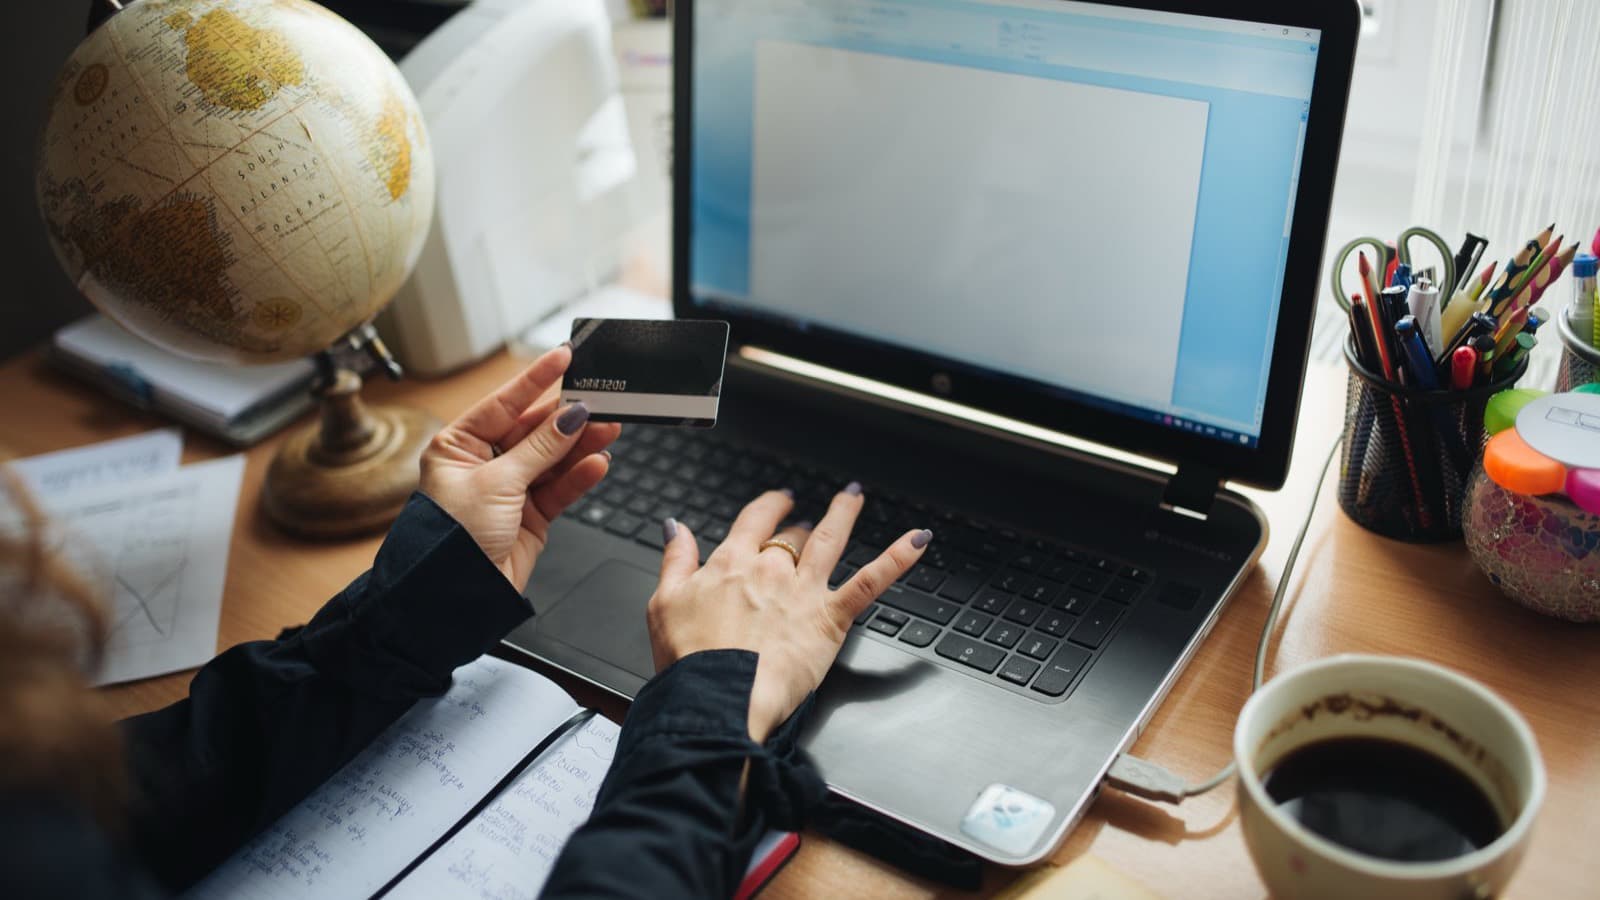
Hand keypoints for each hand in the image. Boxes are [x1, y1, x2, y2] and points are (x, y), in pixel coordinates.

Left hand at [421, 344, 620, 586]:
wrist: (455, 596)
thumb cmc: (451, 540)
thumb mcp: (497, 482)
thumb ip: (540, 449)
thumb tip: (569, 416)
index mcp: (458, 445)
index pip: (504, 402)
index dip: (536, 380)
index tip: (564, 356)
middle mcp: (483, 463)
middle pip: (534, 429)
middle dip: (568, 416)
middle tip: (600, 399)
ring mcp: (509, 489)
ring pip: (553, 457)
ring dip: (581, 444)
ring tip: (609, 428)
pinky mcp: (531, 515)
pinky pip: (560, 487)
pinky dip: (580, 476)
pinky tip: (597, 462)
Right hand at [648, 484, 931, 741]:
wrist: (717, 695)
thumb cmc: (691, 660)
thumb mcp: (663, 602)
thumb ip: (675, 560)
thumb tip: (676, 528)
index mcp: (730, 563)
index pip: (753, 521)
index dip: (769, 507)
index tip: (778, 502)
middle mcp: (770, 569)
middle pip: (792, 535)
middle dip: (801, 526)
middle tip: (809, 521)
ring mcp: (803, 591)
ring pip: (830, 540)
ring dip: (844, 513)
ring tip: (854, 496)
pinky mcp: (829, 618)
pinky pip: (870, 581)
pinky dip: (897, 558)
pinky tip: (918, 541)